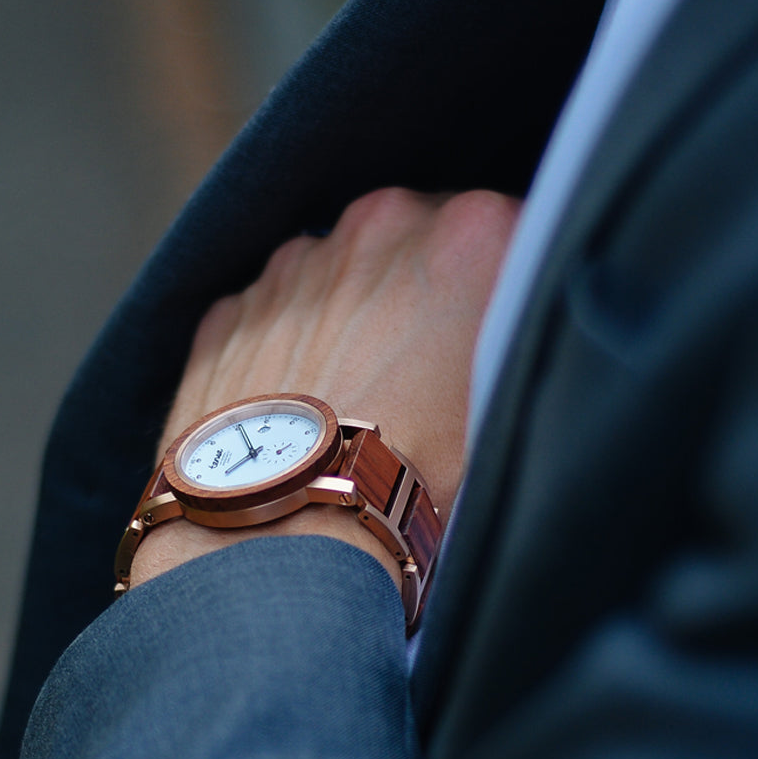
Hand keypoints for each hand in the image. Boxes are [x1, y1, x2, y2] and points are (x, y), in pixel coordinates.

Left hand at [131, 188, 518, 587]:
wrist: (286, 534)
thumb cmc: (425, 483)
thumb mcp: (518, 405)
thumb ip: (529, 336)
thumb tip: (526, 331)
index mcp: (471, 233)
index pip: (515, 234)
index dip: (508, 288)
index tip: (502, 335)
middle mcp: (380, 224)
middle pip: (419, 244)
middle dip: (426, 294)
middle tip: (431, 379)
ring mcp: (293, 263)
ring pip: (339, 277)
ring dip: (352, 318)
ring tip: (362, 407)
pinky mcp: (228, 311)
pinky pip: (269, 317)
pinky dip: (284, 350)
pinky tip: (301, 415)